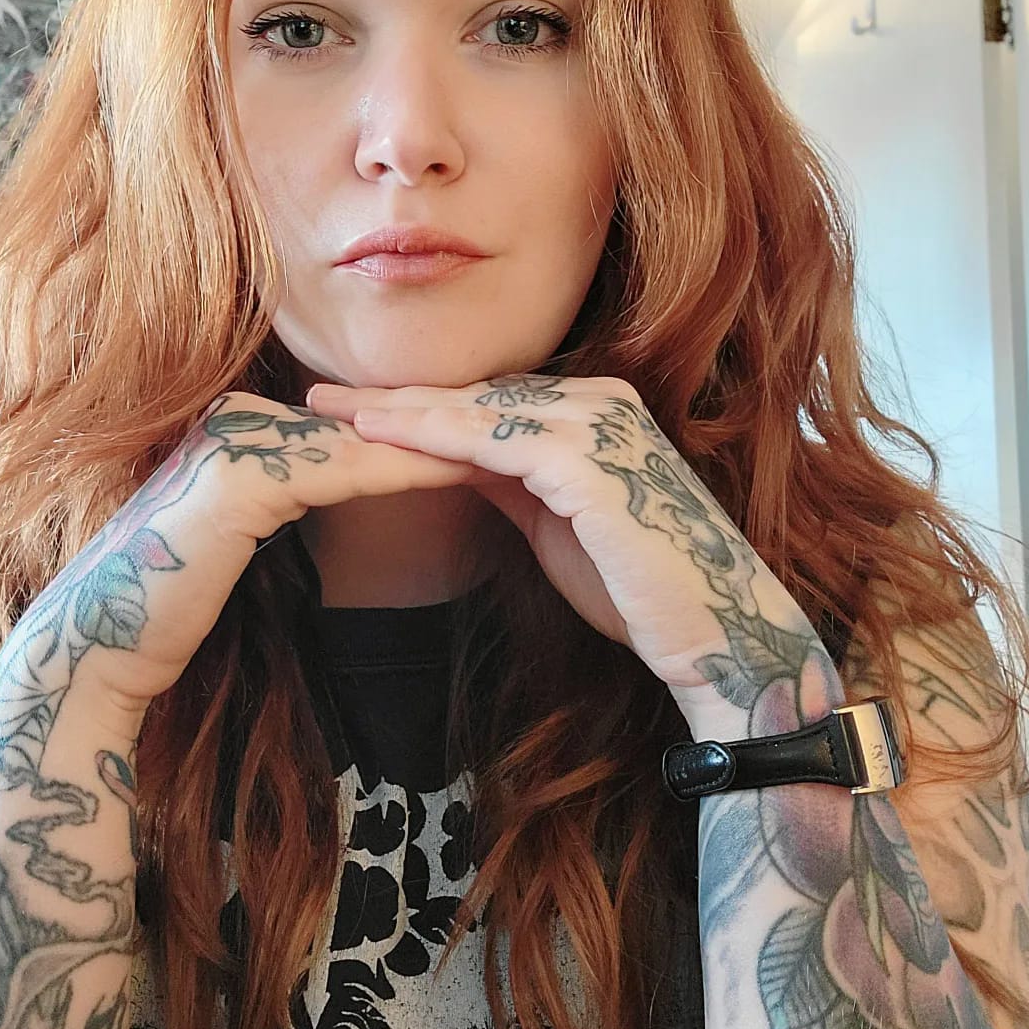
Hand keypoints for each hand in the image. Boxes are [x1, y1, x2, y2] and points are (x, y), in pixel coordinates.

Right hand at [16, 392, 476, 724]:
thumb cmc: (170, 613)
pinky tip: (472, 467)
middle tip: (533, 417)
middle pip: (371, 418)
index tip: (502, 435)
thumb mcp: (244, 545)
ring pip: (370, 436)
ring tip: (521, 438)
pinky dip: (413, 467)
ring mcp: (238, 439)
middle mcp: (240, 418)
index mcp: (245, 430)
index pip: (360, 424)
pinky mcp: (242, 476)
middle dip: (450, 421)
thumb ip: (287, 505)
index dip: (431, 428)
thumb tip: (343, 489)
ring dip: (445, 437)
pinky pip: (349, 468)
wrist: (96, 651)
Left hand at [306, 373, 837, 726]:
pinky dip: (429, 439)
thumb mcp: (557, 523)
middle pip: (473, 395)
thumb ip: (513, 481)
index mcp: (593, 414)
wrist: (713, 633)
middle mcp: (598, 403)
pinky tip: (377, 440)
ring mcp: (597, 426)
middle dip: (391, 398)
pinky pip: (488, 443)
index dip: (416, 404)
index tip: (350, 409)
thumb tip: (454, 459)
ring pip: (473, 411)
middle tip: (316, 397)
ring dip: (396, 412)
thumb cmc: (640, 589)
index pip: (487, 400)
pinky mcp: (588, 462)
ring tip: (329, 413)